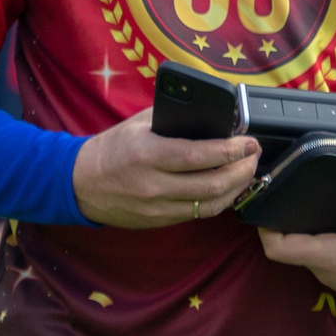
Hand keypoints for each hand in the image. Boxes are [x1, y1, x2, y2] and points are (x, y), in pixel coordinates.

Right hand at [70, 108, 259, 227]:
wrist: (81, 183)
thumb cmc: (112, 148)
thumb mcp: (138, 124)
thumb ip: (173, 118)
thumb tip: (212, 115)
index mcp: (148, 153)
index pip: (199, 156)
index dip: (230, 150)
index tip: (249, 141)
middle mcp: (154, 184)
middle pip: (212, 184)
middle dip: (242, 169)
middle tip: (254, 155)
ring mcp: (158, 207)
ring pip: (211, 204)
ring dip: (237, 188)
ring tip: (247, 171)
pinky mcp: (160, 221)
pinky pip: (199, 214)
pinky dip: (219, 200)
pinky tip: (228, 187)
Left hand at [256, 155, 335, 308]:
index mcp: (331, 258)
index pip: (279, 249)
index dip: (265, 228)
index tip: (263, 204)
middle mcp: (326, 271)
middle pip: (287, 247)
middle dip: (280, 222)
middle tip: (279, 193)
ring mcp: (334, 276)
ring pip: (302, 251)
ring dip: (297, 231)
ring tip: (296, 201)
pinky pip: (316, 256)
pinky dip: (313, 239)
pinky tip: (320, 219)